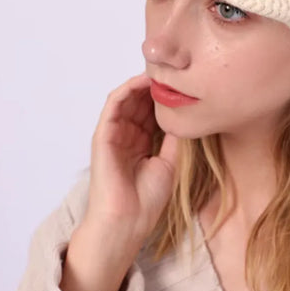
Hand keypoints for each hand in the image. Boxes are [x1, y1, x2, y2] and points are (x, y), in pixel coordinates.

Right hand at [60, 72, 178, 290]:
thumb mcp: (170, 162)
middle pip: (141, 102)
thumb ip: (174, 138)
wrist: (128, 220)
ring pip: (127, 99)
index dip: (166, 97)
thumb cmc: (148, 198)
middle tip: (172, 70)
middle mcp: (128, 135)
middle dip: (156, 85)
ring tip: (160, 70)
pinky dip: (127, 90)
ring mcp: (114, 134)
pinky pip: (114, 105)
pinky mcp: (103, 134)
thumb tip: (186, 115)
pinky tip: (142, 81)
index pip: (153, 112)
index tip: (183, 82)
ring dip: (142, 83)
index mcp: (142, 142)